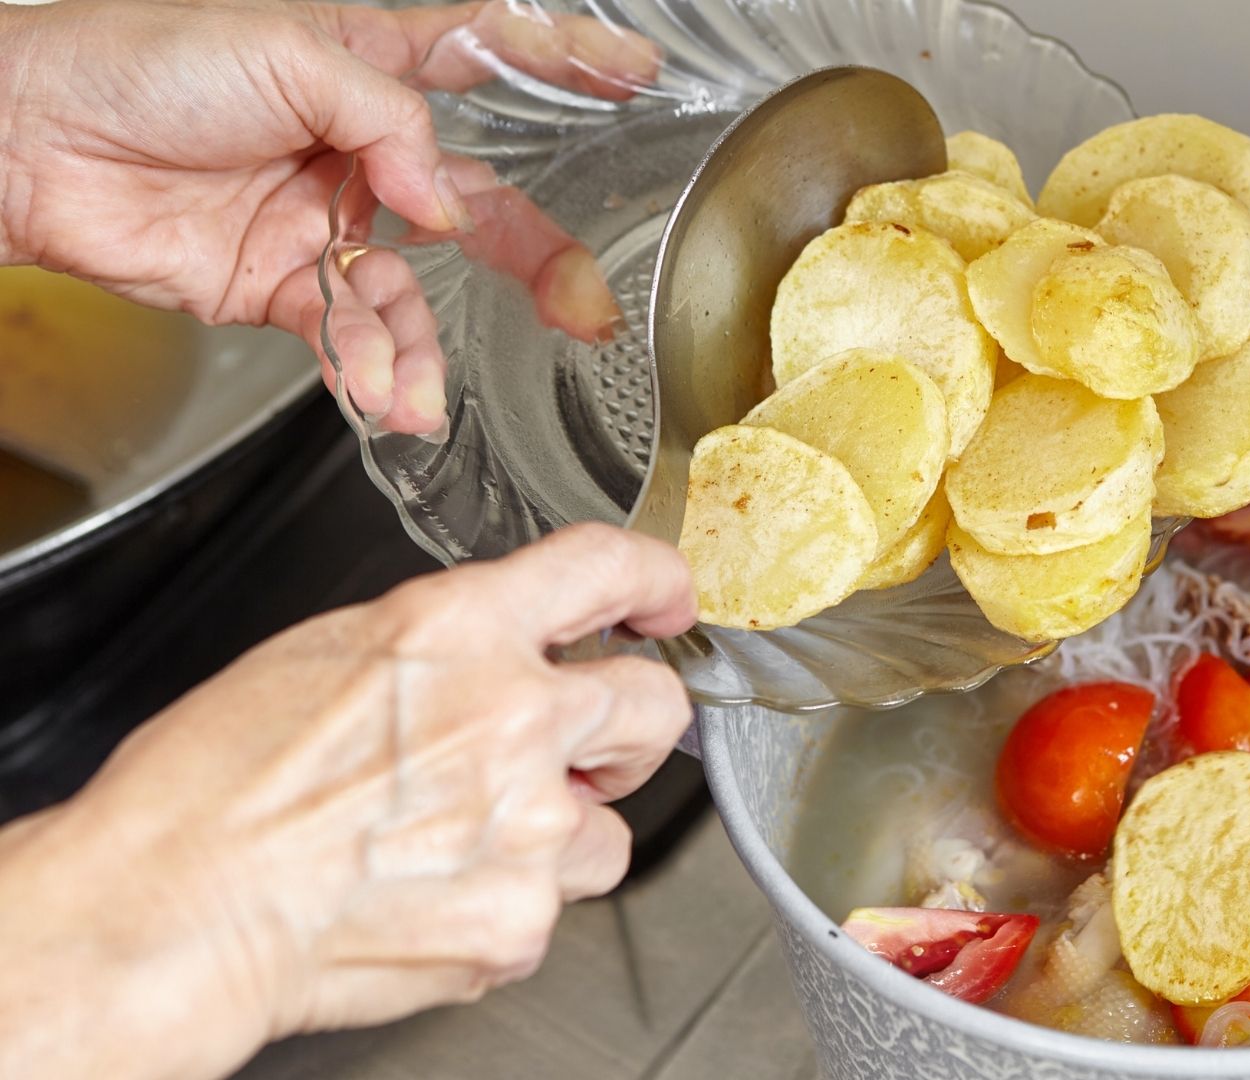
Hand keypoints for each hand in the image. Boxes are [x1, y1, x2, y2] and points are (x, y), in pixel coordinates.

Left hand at [0, 0, 658, 432]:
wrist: (31, 146)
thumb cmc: (138, 65)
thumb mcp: (283, 52)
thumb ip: (386, 122)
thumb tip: (444, 196)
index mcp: (368, 65)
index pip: (488, 55)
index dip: (567, 62)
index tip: (638, 72)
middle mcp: (361, 149)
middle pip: (480, 207)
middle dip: (540, 261)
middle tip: (585, 307)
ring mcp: (328, 223)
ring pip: (414, 297)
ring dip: (420, 349)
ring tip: (414, 389)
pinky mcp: (284, 288)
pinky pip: (352, 338)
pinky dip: (368, 369)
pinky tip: (374, 390)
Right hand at [0, 524, 695, 1079]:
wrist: (170, 910)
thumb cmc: (209, 790)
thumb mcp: (324, 656)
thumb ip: (442, 649)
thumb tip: (497, 661)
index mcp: (454, 629)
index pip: (601, 567)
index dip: (653, 580)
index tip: (666, 599)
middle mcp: (510, 715)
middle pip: (654, 704)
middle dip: (628, 729)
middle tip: (587, 751)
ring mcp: (528, 821)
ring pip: (609, 828)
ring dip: (559, 837)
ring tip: (460, 847)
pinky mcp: (521, 916)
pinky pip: (550, 909)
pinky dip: (504, 910)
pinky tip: (430, 900)